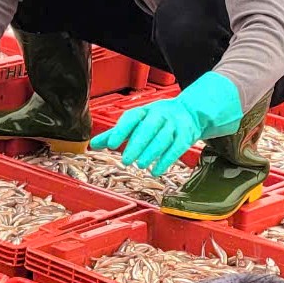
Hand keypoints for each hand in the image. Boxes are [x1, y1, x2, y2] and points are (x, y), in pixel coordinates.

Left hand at [88, 74, 242, 176]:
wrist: (190, 112)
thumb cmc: (157, 119)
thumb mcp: (137, 122)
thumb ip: (116, 133)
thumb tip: (93, 144)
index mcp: (145, 111)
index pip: (132, 117)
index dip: (121, 130)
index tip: (110, 144)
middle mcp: (160, 115)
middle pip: (149, 128)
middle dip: (137, 145)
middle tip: (126, 161)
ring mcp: (174, 124)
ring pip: (163, 138)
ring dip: (151, 153)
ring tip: (140, 165)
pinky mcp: (186, 135)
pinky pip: (177, 148)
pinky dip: (166, 160)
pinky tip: (155, 171)